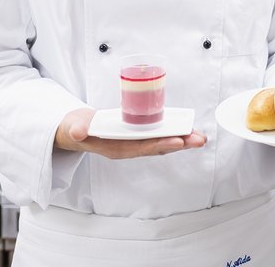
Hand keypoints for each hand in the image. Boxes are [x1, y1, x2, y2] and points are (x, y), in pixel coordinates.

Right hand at [55, 108, 206, 158]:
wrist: (75, 130)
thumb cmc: (77, 127)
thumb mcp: (74, 127)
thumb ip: (78, 129)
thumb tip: (79, 132)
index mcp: (115, 148)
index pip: (141, 148)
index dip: (160, 145)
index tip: (177, 141)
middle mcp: (128, 148)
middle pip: (157, 147)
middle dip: (179, 143)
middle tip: (199, 139)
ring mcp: (133, 143)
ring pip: (160, 143)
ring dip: (181, 140)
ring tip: (199, 137)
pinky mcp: (137, 136)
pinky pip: (157, 136)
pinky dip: (172, 133)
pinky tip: (186, 130)